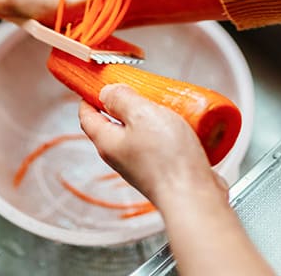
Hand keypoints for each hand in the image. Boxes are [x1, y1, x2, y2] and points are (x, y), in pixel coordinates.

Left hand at [78, 83, 227, 208]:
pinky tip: (182, 126)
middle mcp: (120, 156)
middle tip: (139, 88)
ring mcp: (140, 165)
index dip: (89, 97)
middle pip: (113, 124)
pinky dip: (166, 132)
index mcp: (107, 142)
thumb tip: (106, 92)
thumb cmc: (167, 160)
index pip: (86, 116)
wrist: (193, 197)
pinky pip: (158, 145)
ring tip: (165, 105)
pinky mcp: (161, 171)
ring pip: (138, 134)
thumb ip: (121, 99)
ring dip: (149, 117)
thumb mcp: (141, 115)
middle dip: (124, 103)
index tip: (97, 83)